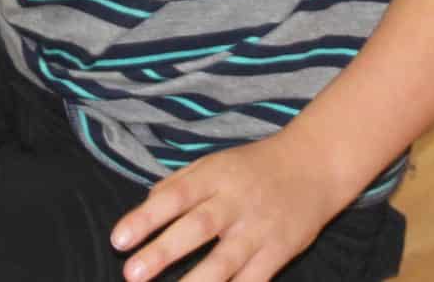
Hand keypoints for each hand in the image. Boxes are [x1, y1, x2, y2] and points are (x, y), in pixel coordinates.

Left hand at [109, 133, 352, 281]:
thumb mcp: (215, 163)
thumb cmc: (254, 167)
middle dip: (163, 252)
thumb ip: (179, 182)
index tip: (119, 239)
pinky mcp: (278, 252)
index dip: (145, 218)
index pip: (174, 196)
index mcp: (214, 177)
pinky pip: (253, 280)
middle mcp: (235, 202)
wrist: (314, 166)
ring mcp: (258, 230)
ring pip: (225, 260)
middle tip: (132, 273)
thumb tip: (146, 203)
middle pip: (197, 228)